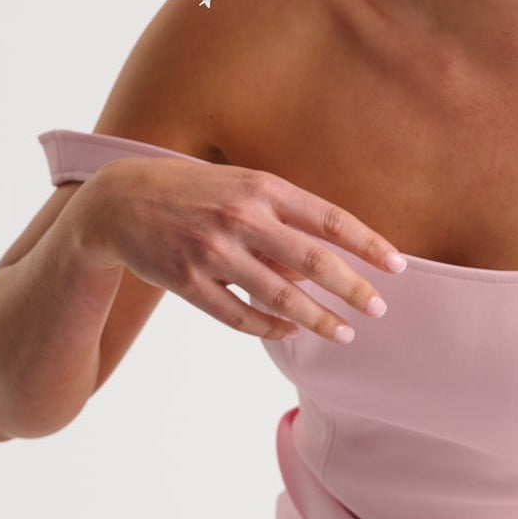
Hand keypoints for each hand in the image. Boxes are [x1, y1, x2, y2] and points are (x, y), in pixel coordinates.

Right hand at [71, 157, 405, 345]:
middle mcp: (241, 217)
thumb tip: (321, 264)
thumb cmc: (196, 191)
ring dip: (317, 319)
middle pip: (312, 261)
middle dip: (352, 288)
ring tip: (343, 333)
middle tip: (378, 309)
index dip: (367, 244)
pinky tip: (289, 332)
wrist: (120, 201)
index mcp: (262, 187)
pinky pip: (239, 316)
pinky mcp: (188, 282)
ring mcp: (213, 252)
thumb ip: (283, 217)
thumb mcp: (242, 186)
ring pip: (279, 297)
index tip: (397, 265)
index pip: (329, 218)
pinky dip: (269, 328)